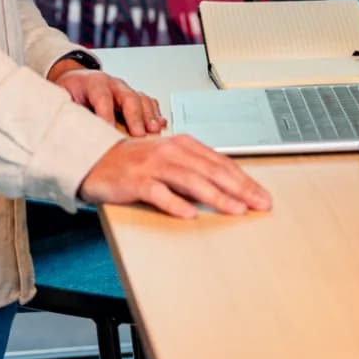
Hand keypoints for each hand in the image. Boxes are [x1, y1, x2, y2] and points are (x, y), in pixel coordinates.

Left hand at [52, 65, 166, 136]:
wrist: (77, 78)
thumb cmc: (71, 90)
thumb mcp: (62, 97)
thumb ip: (68, 111)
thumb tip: (67, 130)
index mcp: (94, 83)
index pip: (102, 98)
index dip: (107, 115)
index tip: (109, 131)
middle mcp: (113, 84)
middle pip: (129, 97)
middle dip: (135, 117)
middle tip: (138, 134)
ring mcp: (126, 89)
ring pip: (142, 99)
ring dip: (149, 116)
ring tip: (154, 130)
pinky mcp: (134, 96)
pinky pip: (148, 102)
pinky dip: (155, 114)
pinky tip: (160, 124)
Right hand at [78, 135, 272, 219]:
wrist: (96, 159)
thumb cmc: (136, 161)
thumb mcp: (170, 158)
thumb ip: (195, 168)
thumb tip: (228, 185)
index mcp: (185, 145)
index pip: (222, 163)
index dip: (245, 180)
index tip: (262, 195)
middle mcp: (173, 152)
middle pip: (213, 171)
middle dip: (241, 189)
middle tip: (260, 204)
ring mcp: (154, 166)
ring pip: (192, 181)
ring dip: (218, 196)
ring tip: (236, 209)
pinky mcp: (137, 181)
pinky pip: (160, 194)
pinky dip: (176, 204)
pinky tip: (190, 214)